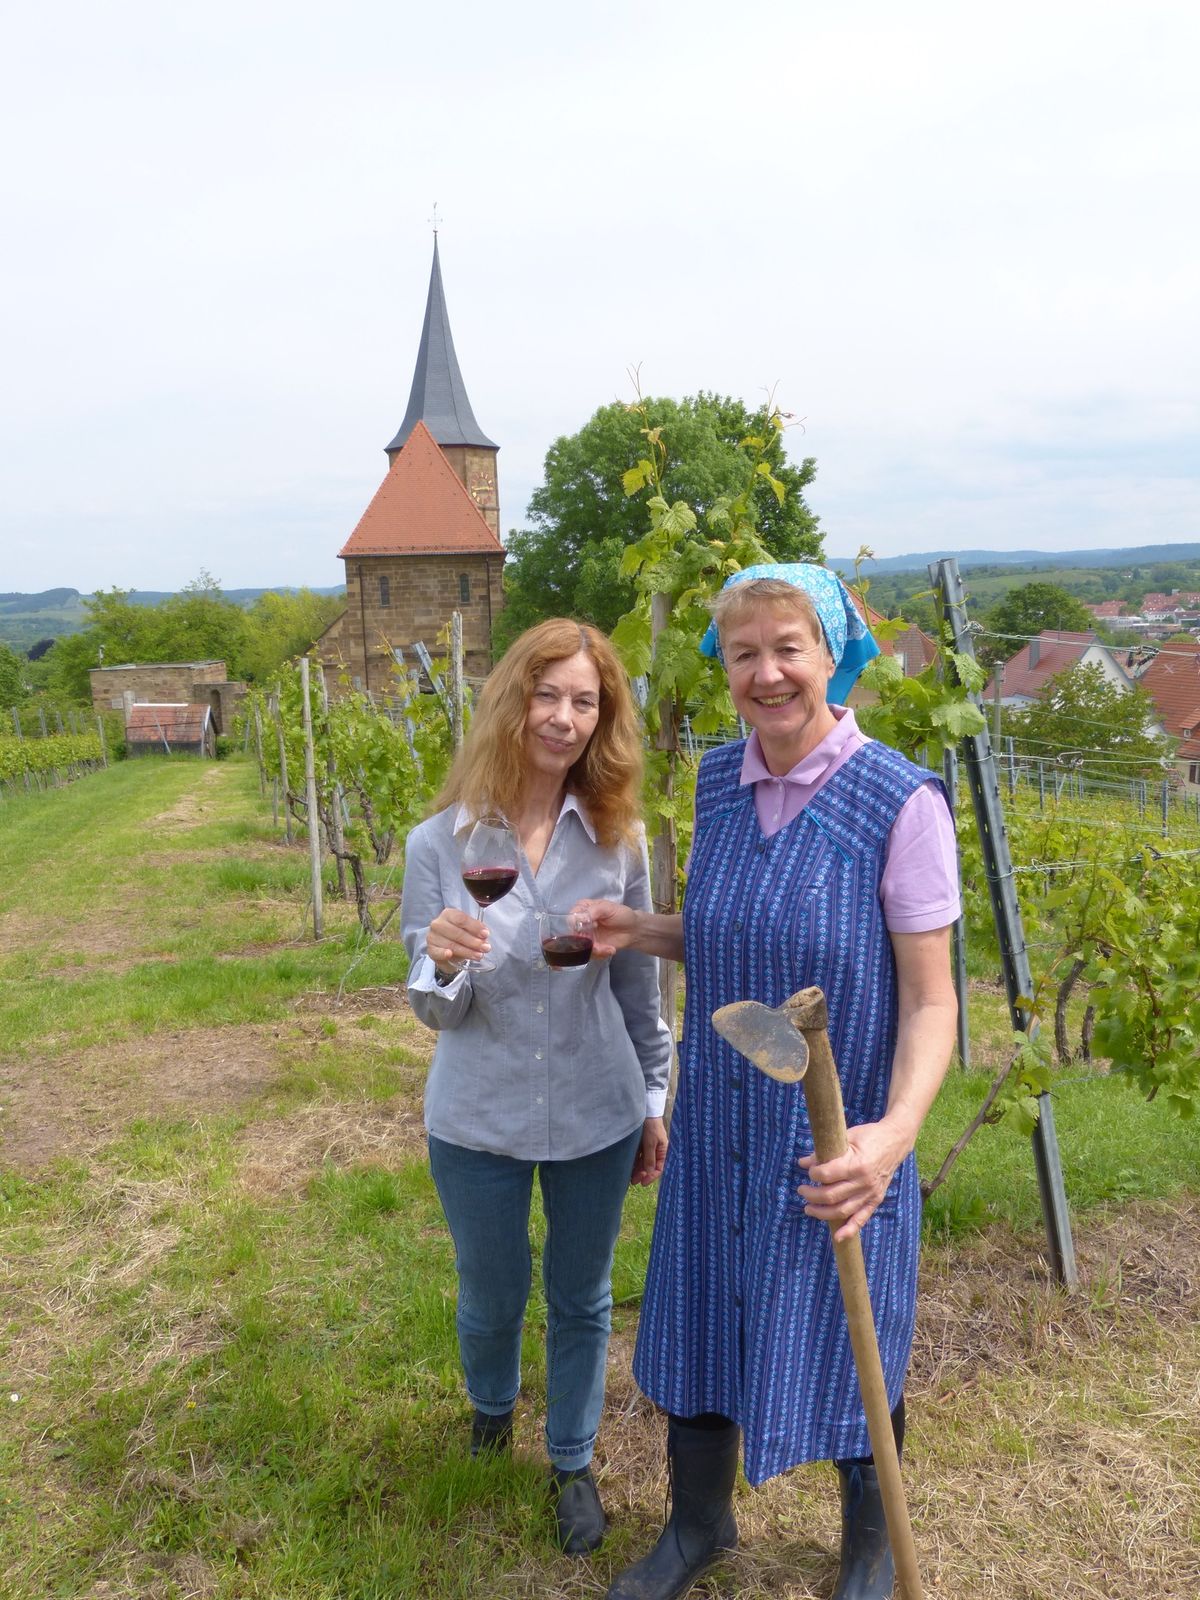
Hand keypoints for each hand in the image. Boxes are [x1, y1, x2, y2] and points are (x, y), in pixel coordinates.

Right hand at [426, 906, 488, 968]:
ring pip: (451, 944)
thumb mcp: (467, 930)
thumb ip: (475, 931)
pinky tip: (449, 955)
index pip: (461, 919)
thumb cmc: (458, 936)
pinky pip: (437, 952)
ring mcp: (432, 937)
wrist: (445, 950)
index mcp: (448, 914)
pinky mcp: (430, 949)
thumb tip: (484, 937)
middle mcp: (438, 923)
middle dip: (473, 941)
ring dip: (467, 951)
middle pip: (457, 932)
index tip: (486, 934)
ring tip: (479, 955)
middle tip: (485, 948)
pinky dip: (443, 953)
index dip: (474, 927)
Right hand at [570, 899, 636, 958]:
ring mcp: (585, 937)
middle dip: (586, 942)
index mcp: (583, 909)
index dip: (579, 924)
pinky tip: (610, 950)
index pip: (571, 918)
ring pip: (580, 948)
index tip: (594, 925)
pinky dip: (600, 954)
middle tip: (598, 943)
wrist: (633, 930)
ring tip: (609, 948)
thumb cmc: (621, 915)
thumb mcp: (609, 908)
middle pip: (573, 936)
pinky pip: (589, 954)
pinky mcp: (592, 947)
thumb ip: (594, 910)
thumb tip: (580, 919)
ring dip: (595, 950)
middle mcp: (581, 924)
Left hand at [630, 1117, 666, 1185]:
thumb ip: (650, 1158)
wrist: (645, 1111)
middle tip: (633, 1181)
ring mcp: (647, 1147)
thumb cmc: (651, 1126)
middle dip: (642, 1174)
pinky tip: (627, 1167)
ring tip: (628, 1177)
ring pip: (642, 1162)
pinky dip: (634, 1162)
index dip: (651, 1177)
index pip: (658, 1168)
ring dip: (637, 1169)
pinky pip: (637, 1156)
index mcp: (663, 1150)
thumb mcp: (650, 1143)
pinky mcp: (640, 1143)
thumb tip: (649, 1173)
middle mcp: (656, 1150)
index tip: (643, 1183)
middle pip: (649, 1166)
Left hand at [795, 1120, 906, 1241]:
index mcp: (857, 1164)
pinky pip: (862, 1219)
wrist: (896, 1142)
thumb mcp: (847, 1137)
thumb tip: (803, 1162)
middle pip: (831, 1195)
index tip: (807, 1170)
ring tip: (808, 1208)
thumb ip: (826, 1151)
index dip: (813, 1173)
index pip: (828, 1175)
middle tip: (802, 1190)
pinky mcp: (876, 1200)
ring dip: (822, 1213)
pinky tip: (838, 1237)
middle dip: (812, 1195)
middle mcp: (864, 1182)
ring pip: (843, 1210)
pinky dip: (850, 1230)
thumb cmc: (869, 1136)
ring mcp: (871, 1193)